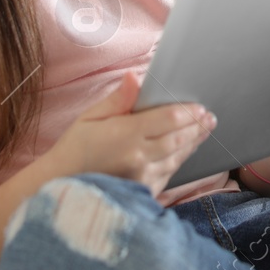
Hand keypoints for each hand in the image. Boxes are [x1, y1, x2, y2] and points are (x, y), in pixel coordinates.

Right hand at [43, 70, 215, 196]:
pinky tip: (184, 152)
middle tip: (210, 117)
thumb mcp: (90, 117)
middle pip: (178, 139)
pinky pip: (168, 174)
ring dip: (193, 143)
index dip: (188, 112)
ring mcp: (142, 178)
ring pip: (177, 158)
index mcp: (126, 135)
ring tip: (204, 131)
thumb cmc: (74, 147)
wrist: (59, 184)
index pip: (168, 120)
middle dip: (196, 127)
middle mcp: (139, 158)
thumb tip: (135, 77)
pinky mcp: (143, 192)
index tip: (201, 107)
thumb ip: (119, 99)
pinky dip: (179, 161)